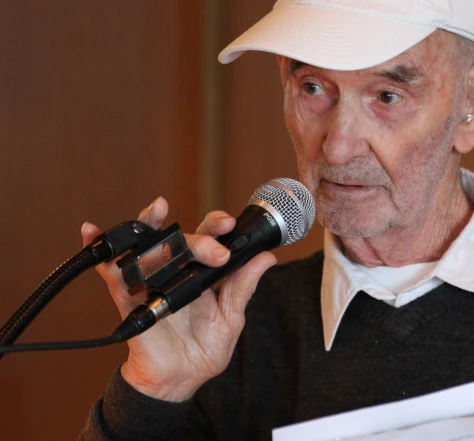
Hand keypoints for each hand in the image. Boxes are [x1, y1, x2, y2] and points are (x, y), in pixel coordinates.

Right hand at [82, 197, 276, 401]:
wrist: (180, 379)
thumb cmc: (204, 346)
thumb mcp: (231, 316)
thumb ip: (243, 286)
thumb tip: (267, 258)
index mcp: (200, 270)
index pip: (207, 237)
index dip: (216, 225)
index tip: (229, 224)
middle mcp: (175, 269)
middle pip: (180, 238)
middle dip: (199, 239)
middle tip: (215, 252)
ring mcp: (150, 281)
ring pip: (146, 244)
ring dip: (149, 223)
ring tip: (157, 209)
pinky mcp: (129, 298)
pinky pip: (112, 273)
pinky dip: (102, 253)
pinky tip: (92, 230)